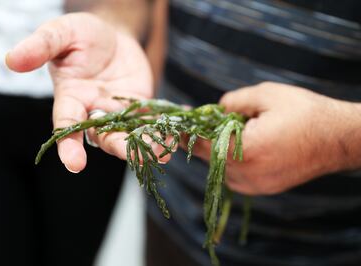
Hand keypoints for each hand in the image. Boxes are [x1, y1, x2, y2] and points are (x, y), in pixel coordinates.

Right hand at [6, 13, 152, 172]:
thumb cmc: (81, 36)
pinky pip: (150, 121)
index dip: (68, 145)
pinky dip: (162, 129)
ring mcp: (119, 112)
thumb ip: (40, 47)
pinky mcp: (139, 107)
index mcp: (71, 100)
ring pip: (130, 134)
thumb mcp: (60, 34)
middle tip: (138, 158)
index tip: (74, 164)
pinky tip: (175, 136)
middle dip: (120, 149)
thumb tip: (11, 60)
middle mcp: (94, 112)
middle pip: (104, 137)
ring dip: (146, 144)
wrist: (111, 34)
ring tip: (165, 151)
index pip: (67, 126)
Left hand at [192, 82, 359, 194]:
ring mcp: (253, 185)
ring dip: (220, 148)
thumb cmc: (305, 113)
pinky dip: (232, 159)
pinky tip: (246, 144)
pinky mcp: (261, 189)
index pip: (200, 143)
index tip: (178, 120)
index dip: (187, 130)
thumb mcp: (266, 95)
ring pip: (220, 166)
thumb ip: (232, 101)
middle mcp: (245, 174)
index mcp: (243, 151)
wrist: (338, 139)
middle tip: (207, 119)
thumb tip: (214, 109)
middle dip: (205, 136)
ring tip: (237, 129)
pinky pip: (235, 174)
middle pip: (208, 156)